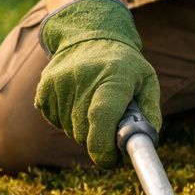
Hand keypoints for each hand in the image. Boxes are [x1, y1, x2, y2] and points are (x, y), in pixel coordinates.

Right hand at [34, 0, 161, 166]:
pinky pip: (54, 121)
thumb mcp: (147, 81)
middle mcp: (83, 77)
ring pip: (69, 130)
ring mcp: (60, 82)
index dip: (103, 146)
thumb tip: (143, 143)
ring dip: (82, 128)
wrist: (90, 35)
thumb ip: (150, 113)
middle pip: (84, 132)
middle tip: (108, 124)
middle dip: (97, 140)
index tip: (110, 159)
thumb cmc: (125, 65)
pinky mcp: (44, 87)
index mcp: (114, 76)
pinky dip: (66, 119)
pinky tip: (76, 100)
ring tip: (92, 105)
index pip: (102, 117)